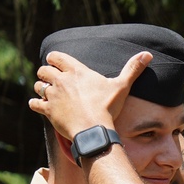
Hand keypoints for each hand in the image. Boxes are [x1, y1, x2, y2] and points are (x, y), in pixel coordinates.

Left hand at [28, 51, 151, 140]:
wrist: (94, 129)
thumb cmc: (107, 107)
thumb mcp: (121, 86)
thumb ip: (132, 69)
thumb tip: (148, 55)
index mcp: (76, 71)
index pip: (56, 56)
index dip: (54, 59)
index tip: (57, 64)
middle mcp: (61, 80)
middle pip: (43, 70)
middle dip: (46, 73)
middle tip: (52, 79)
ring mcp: (52, 95)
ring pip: (38, 86)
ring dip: (41, 88)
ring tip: (47, 93)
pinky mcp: (47, 110)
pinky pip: (34, 103)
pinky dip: (36, 104)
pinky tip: (39, 106)